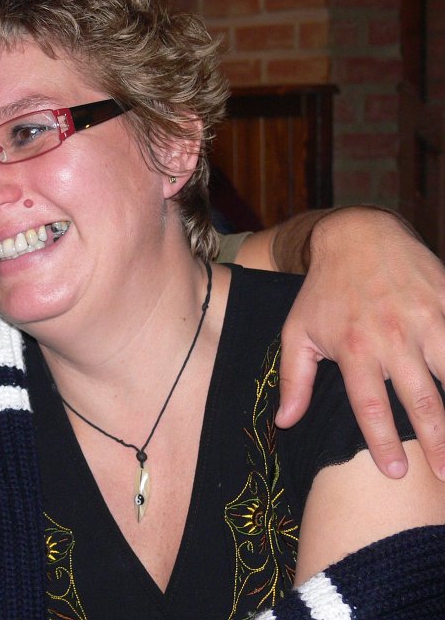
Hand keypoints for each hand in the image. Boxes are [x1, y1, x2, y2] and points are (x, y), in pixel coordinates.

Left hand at [276, 207, 444, 479]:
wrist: (358, 237)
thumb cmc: (324, 292)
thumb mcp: (298, 331)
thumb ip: (294, 380)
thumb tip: (285, 423)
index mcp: (355, 348)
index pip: (370, 406)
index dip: (383, 441)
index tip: (394, 473)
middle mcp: (393, 337)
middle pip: (421, 399)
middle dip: (438, 442)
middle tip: (444, 477)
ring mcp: (428, 320)